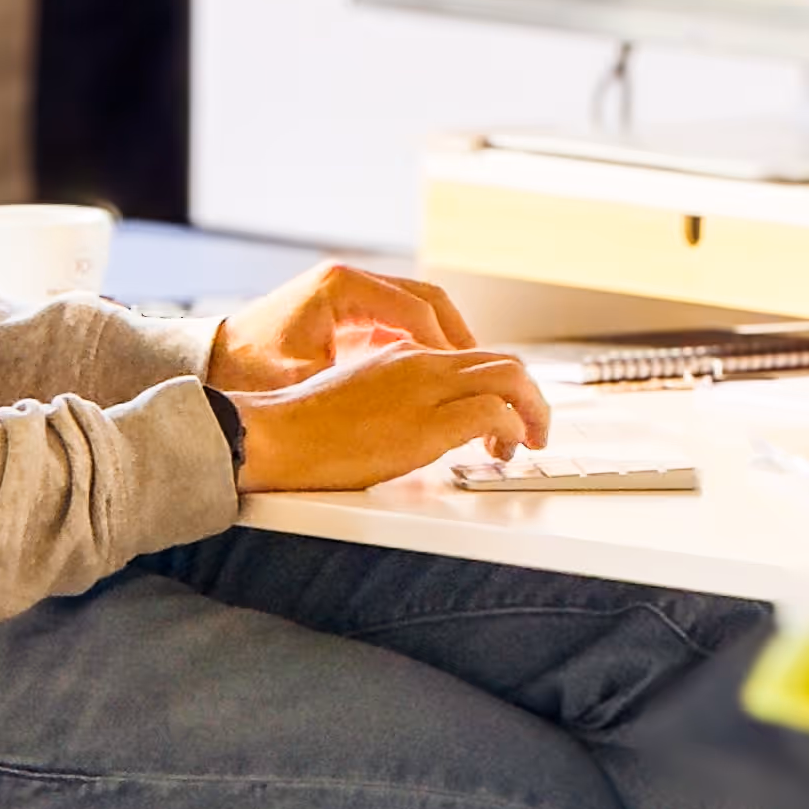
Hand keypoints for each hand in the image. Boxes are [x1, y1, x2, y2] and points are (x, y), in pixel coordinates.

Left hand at [208, 261, 475, 393]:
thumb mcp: (298, 378)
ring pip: (417, 308)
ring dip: (444, 340)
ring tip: (466, 377)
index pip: (414, 308)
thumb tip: (395, 400)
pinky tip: (434, 377)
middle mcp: (350, 281)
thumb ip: (348, 384)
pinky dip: (422, 344)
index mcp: (341, 286)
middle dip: (456, 337)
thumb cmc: (246, 369)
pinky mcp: (348, 312)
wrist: (211, 361)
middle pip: (426, 300)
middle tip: (482, 374)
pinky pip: (399, 321)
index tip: (464, 376)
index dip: (445, 344)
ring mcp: (351, 295)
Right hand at [233, 344, 550, 490]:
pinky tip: (501, 453)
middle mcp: (422, 363)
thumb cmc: (304, 426)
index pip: (476, 357)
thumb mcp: (360, 396)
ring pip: (511, 378)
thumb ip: (398, 398)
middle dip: (532, 397)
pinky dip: (512, 431)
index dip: (504, 387)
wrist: (275, 433)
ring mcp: (425, 390)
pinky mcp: (425, 424)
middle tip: (533, 430)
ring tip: (526, 444)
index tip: (507, 415)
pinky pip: (493, 414)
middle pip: (505, 362)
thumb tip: (427, 423)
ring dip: (532, 412)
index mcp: (405, 355)